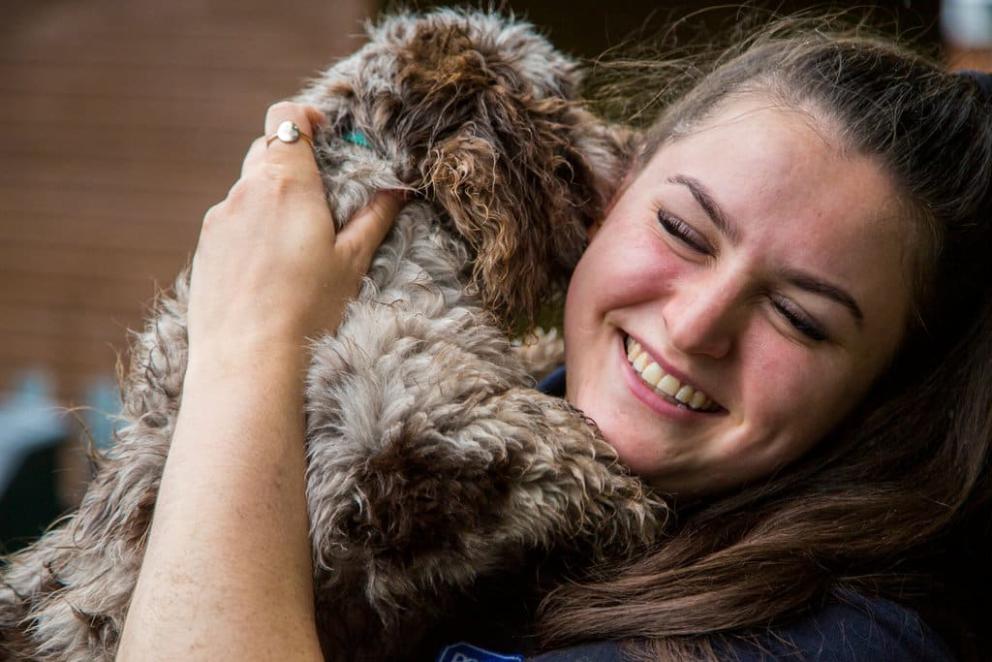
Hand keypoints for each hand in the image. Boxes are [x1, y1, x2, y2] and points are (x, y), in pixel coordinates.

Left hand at [187, 101, 403, 367]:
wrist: (248, 360)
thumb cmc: (307, 309)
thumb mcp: (353, 261)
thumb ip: (375, 216)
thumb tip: (397, 188)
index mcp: (285, 183)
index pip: (286, 116)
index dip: (307, 118)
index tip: (327, 138)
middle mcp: (245, 191)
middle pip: (267, 151)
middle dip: (296, 165)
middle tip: (324, 200)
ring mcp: (219, 219)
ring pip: (248, 190)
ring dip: (273, 202)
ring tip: (297, 247)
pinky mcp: (204, 248)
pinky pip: (231, 223)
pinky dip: (252, 231)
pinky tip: (269, 272)